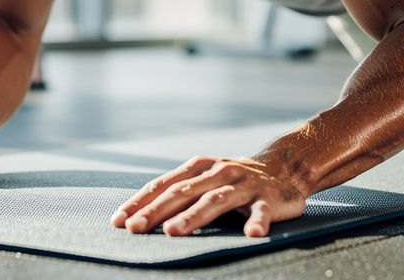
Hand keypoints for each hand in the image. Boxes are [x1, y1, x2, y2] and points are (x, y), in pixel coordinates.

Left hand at [110, 155, 306, 236]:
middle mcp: (219, 172)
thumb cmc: (233, 180)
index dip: (140, 202)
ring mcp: (244, 185)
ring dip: (194, 217)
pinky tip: (251, 234)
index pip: (164, 185)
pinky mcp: (268, 199)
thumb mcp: (205, 179)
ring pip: (215, 201)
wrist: (284, 169)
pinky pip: (261, 212)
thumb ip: (177, 192)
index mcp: (199, 167)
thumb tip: (134, 217)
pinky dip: (257, 222)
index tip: (118, 221)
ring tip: (174, 232)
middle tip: (135, 229)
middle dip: (156, 211)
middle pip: (183, 193)